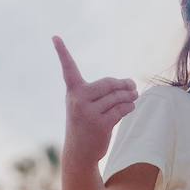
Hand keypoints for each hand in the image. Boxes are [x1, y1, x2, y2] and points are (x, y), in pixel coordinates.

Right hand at [53, 35, 137, 166]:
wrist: (79, 153)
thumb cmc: (85, 124)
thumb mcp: (85, 105)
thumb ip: (102, 92)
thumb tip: (131, 85)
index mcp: (73, 92)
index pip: (68, 69)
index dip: (62, 52)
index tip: (55, 37)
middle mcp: (79, 100)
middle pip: (109, 84)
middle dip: (124, 84)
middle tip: (133, 86)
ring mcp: (89, 113)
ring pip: (117, 98)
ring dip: (130, 97)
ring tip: (134, 96)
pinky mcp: (101, 125)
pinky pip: (121, 110)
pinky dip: (129, 107)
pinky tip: (131, 106)